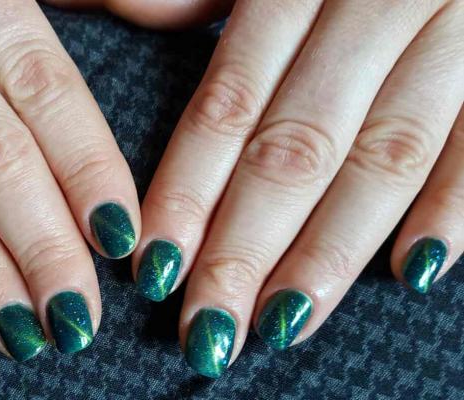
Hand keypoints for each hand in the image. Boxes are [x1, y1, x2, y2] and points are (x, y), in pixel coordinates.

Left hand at [55, 0, 463, 376]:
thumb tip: (109, 10)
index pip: (229, 104)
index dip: (189, 190)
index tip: (156, 266)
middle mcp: (372, 4)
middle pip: (296, 147)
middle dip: (246, 246)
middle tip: (207, 328)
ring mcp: (450, 31)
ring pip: (383, 158)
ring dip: (330, 252)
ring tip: (281, 322)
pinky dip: (454, 206)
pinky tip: (412, 270)